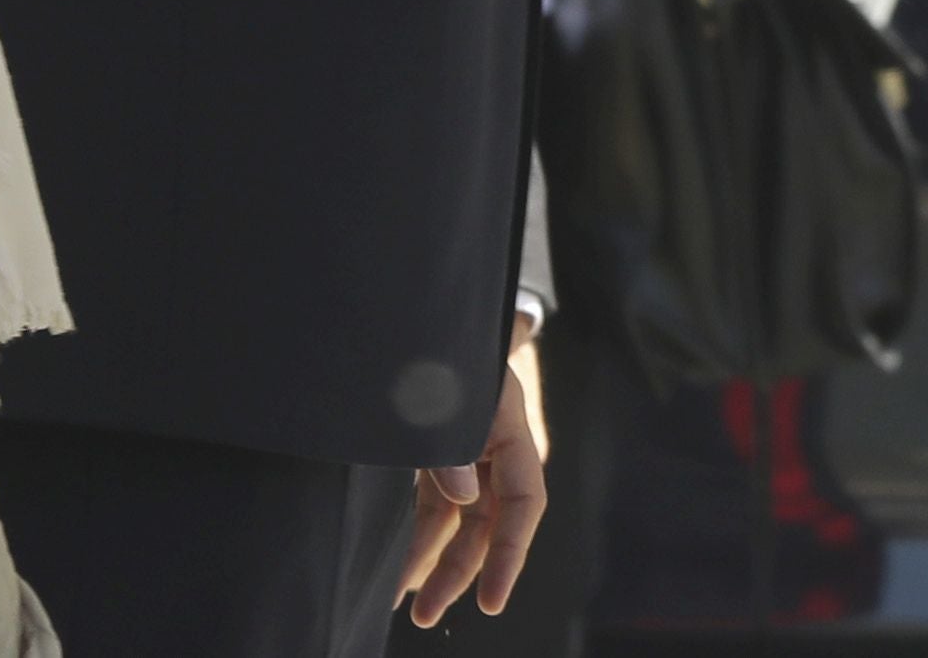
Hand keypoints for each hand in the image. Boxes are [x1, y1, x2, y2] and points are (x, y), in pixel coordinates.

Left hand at [400, 316, 547, 626]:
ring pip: (460, 522)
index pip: (525, 504)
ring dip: (437, 564)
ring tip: (410, 606)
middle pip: (489, 523)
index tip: (492, 600)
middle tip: (429, 614)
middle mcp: (493, 447)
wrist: (417, 312)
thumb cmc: (438, 347)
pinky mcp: (437, 456)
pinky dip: (420, 539)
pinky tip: (402, 570)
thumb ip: (451, 445)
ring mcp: (466, 453)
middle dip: (462, 572)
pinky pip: (435, 508)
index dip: (511, 555)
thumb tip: (462, 499)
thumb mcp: (445, 391)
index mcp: (509, 428)